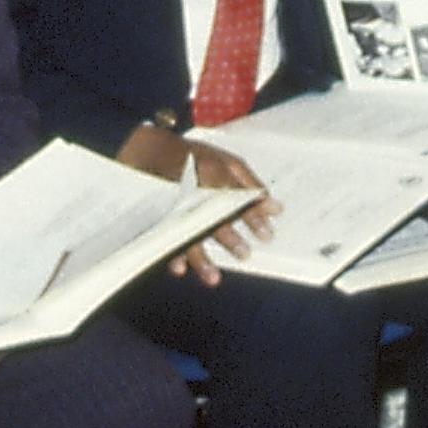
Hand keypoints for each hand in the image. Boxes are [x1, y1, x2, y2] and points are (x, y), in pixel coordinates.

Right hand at [121, 121, 280, 285]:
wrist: (153, 151)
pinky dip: (172, 254)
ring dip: (200, 256)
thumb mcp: (229, 162)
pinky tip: (179, 268)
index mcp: (214, 173)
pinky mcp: (162, 216)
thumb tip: (274, 207)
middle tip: (244, 254)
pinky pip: (165, 237)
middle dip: (227, 236)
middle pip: (211, 214)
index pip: (237, 197)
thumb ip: (252, 185)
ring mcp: (177, 204)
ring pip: (187, 232)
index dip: (252, 216)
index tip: (266, 234)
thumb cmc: (197, 159)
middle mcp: (195, 190)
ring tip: (214, 277)